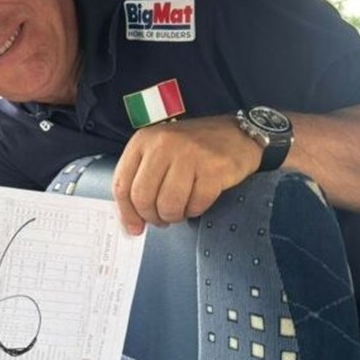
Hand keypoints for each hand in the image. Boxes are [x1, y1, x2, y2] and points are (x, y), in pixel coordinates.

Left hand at [112, 115, 260, 234]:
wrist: (237, 133)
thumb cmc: (194, 147)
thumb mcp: (159, 151)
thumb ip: (142, 178)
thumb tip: (131, 221)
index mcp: (143, 140)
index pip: (122, 184)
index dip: (126, 212)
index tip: (133, 227)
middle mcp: (163, 144)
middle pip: (142, 198)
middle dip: (151, 217)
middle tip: (161, 219)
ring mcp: (189, 155)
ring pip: (168, 205)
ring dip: (173, 216)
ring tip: (179, 211)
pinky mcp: (213, 168)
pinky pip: (195, 205)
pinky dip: (194, 211)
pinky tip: (196, 202)